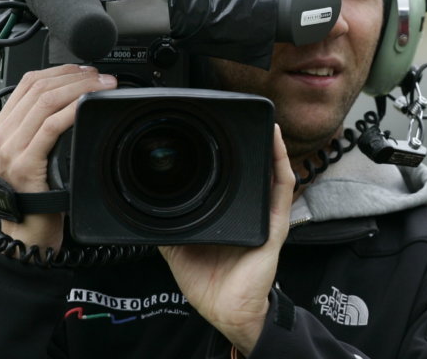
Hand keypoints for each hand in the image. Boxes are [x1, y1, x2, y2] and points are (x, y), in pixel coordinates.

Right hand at [0, 64, 117, 249]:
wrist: (29, 230)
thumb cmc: (40, 193)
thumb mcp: (37, 152)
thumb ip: (45, 127)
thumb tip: (75, 100)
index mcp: (3, 127)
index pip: (28, 83)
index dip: (61, 70)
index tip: (86, 70)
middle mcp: (2, 134)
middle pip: (40, 87)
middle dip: (76, 76)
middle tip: (102, 77)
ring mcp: (11, 149)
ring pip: (46, 102)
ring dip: (80, 89)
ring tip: (103, 87)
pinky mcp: (25, 164)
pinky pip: (50, 127)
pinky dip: (72, 111)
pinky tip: (88, 106)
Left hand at [159, 126, 296, 355]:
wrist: (224, 309)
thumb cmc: (206, 283)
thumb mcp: (178, 247)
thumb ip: (167, 225)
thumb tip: (145, 207)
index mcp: (228, 214)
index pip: (231, 178)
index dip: (227, 154)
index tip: (214, 131)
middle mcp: (248, 211)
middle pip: (254, 170)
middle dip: (253, 143)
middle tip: (243, 118)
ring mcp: (264, 215)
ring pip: (272, 172)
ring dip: (271, 145)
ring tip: (264, 122)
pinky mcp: (275, 224)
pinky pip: (281, 188)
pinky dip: (280, 162)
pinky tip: (274, 143)